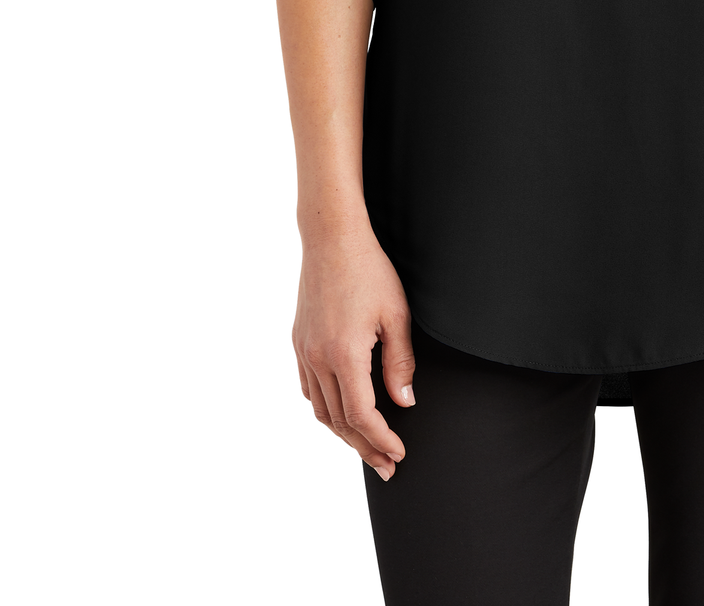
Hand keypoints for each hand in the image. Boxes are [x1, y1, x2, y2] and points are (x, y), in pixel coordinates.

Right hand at [294, 223, 415, 479]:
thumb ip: (400, 362)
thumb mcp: (397, 315)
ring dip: (343, 433)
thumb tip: (405, 402)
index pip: (362, 416)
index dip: (381, 440)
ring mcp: (304, 351)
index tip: (398, 453)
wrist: (331, 238)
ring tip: (366, 445)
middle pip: (339, 422)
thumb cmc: (370, 270)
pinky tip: (340, 411)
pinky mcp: (299, 341)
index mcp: (344, 355)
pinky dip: (325, 408)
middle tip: (386, 466)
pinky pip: (309, 388)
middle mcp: (318, 359)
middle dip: (364, 447)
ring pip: (320, 409)